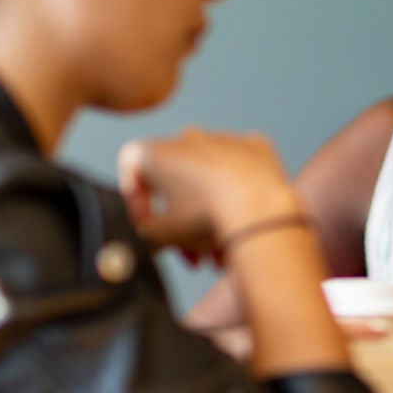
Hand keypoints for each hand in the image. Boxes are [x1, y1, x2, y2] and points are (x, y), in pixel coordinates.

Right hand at [117, 129, 302, 258]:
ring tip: (220, 252)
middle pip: (176, 181)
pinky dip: (239, 194)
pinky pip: (241, 170)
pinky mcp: (257, 148)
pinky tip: (244, 221)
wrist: (261, 210)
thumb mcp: (162, 236)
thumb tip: (150, 239)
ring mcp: (225, 139)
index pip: (131, 167)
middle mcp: (189, 138)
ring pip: (209, 180)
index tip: (149, 224)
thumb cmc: (208, 218)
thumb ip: (145, 234)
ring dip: (210, 213)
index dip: (136, 199)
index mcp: (157, 152)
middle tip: (191, 253)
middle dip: (180, 220)